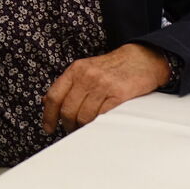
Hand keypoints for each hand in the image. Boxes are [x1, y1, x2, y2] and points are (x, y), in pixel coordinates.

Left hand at [41, 43, 169, 134]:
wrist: (142, 59)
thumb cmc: (113, 67)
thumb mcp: (86, 69)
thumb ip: (67, 84)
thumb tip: (47, 101)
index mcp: (76, 69)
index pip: (55, 96)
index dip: (49, 115)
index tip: (48, 127)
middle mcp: (87, 76)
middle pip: (68, 110)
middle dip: (68, 124)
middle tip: (71, 129)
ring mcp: (103, 85)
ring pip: (84, 116)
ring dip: (83, 127)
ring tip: (86, 127)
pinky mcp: (118, 95)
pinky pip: (101, 116)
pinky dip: (97, 125)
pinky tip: (98, 124)